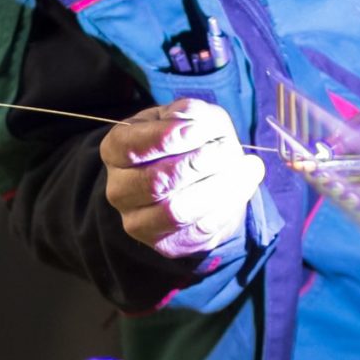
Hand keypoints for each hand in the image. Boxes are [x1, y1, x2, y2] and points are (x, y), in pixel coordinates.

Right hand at [100, 98, 266, 258]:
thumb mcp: (189, 115)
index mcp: (116, 151)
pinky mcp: (166, 245)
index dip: (168, 137)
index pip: (132, 146)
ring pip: (177, 211)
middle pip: (156, 181)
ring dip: (217, 188)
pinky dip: (226, 207)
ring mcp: (139, 222)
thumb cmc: (188, 141)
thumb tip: (202, 130)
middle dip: (199, 163)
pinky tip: (240, 187)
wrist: (197, 180)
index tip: (199, 129)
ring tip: (243, 169)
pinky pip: (199, 230)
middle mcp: (119, 190)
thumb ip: (193, 115)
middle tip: (228, 148)